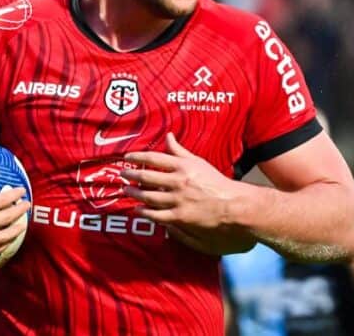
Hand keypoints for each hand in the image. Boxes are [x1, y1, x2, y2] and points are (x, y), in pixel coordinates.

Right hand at [0, 156, 29, 259]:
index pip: (2, 201)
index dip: (14, 195)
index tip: (22, 191)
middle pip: (6, 219)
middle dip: (20, 211)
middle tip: (27, 205)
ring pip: (2, 238)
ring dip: (15, 230)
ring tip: (22, 224)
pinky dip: (2, 245)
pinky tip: (6, 240)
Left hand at [125, 133, 255, 254]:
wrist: (232, 205)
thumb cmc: (215, 182)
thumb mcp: (198, 162)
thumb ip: (180, 151)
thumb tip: (167, 136)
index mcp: (183, 166)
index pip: (154, 158)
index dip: (137, 157)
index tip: (127, 157)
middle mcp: (178, 181)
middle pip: (147, 177)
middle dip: (131, 175)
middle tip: (122, 174)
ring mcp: (178, 200)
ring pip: (148, 196)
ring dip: (134, 193)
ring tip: (126, 191)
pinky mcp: (180, 216)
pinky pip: (157, 214)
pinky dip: (145, 212)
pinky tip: (137, 209)